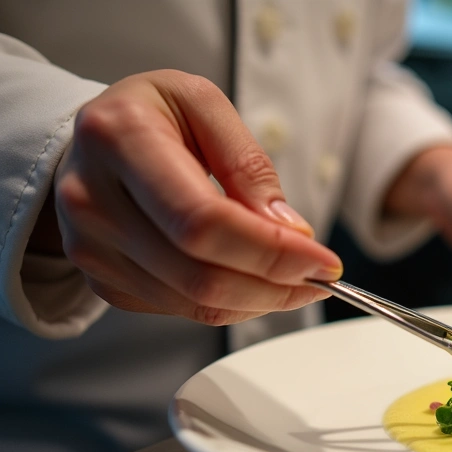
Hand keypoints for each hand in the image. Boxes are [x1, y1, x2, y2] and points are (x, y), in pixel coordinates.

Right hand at [47, 70, 343, 325]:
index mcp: (120, 140)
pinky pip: (180, 309)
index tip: (322, 260)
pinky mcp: (104, 279)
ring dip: (260, 300)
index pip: (202, 221)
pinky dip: (231, 302)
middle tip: (321, 276)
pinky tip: (251, 278)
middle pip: (199, 273)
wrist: (92, 140)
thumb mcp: (204, 105)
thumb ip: (248, 164)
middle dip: (276, 284)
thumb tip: (288, 229)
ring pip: (193, 301)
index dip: (270, 251)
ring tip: (295, 278)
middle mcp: (93, 200)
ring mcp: (92, 248)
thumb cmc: (151, 115)